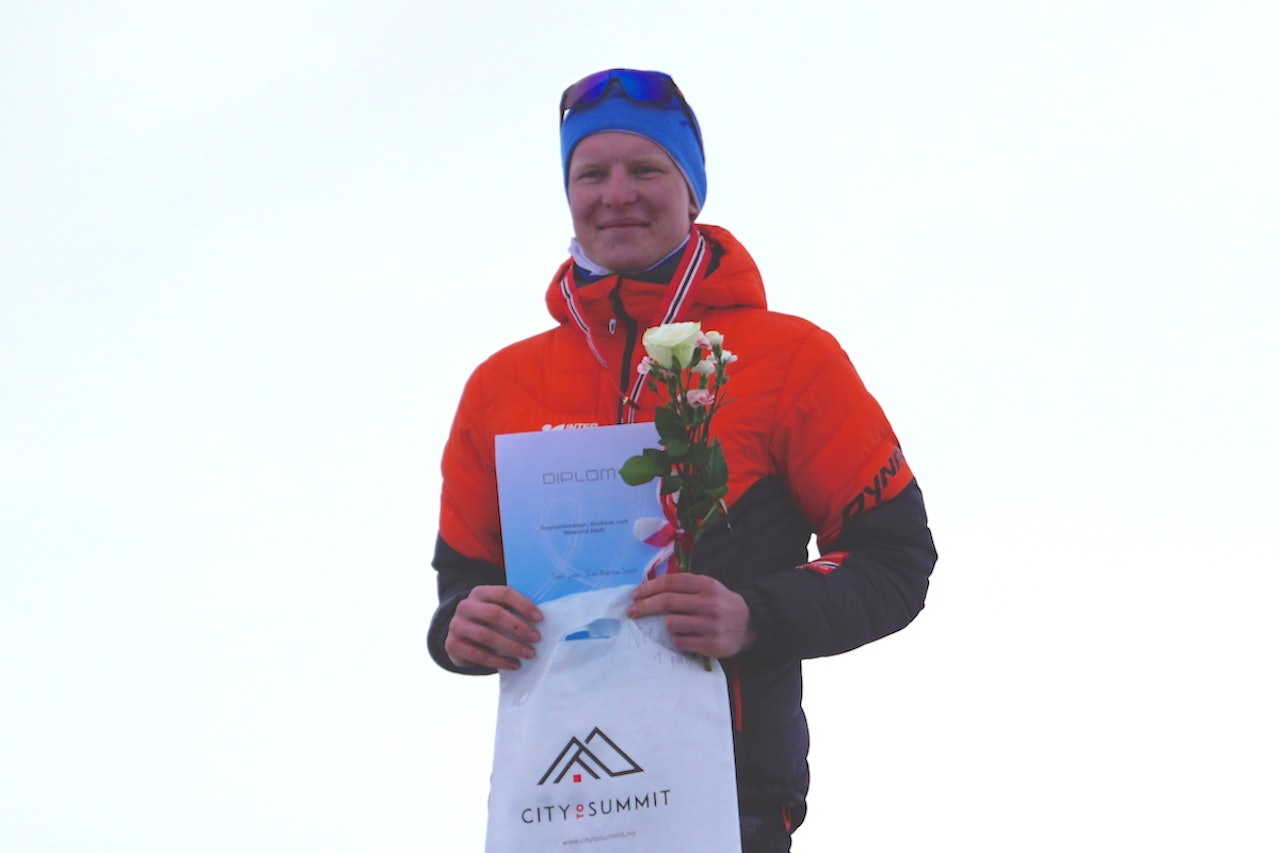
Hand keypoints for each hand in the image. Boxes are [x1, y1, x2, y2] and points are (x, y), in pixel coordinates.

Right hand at [444, 585, 542, 670]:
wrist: (461, 637)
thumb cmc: (489, 622)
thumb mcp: (498, 610)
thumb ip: (514, 610)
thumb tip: (542, 619)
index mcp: (480, 592)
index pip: (503, 593)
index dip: (523, 604)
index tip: (539, 618)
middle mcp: (465, 606)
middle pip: (494, 613)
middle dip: (518, 627)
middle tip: (536, 638)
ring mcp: (456, 625)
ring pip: (486, 635)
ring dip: (511, 646)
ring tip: (529, 653)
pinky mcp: (452, 645)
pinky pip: (478, 654)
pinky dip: (499, 661)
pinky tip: (514, 664)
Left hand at [627, 573, 756, 658]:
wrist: (750, 624)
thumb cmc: (721, 604)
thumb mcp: (708, 588)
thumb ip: (685, 587)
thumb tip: (649, 590)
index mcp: (706, 585)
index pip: (671, 583)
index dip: (649, 588)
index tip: (635, 594)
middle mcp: (708, 603)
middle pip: (667, 602)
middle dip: (644, 606)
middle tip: (632, 611)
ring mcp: (709, 625)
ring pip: (671, 623)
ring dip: (667, 625)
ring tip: (676, 625)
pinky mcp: (709, 644)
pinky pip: (679, 641)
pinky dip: (677, 639)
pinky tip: (685, 637)